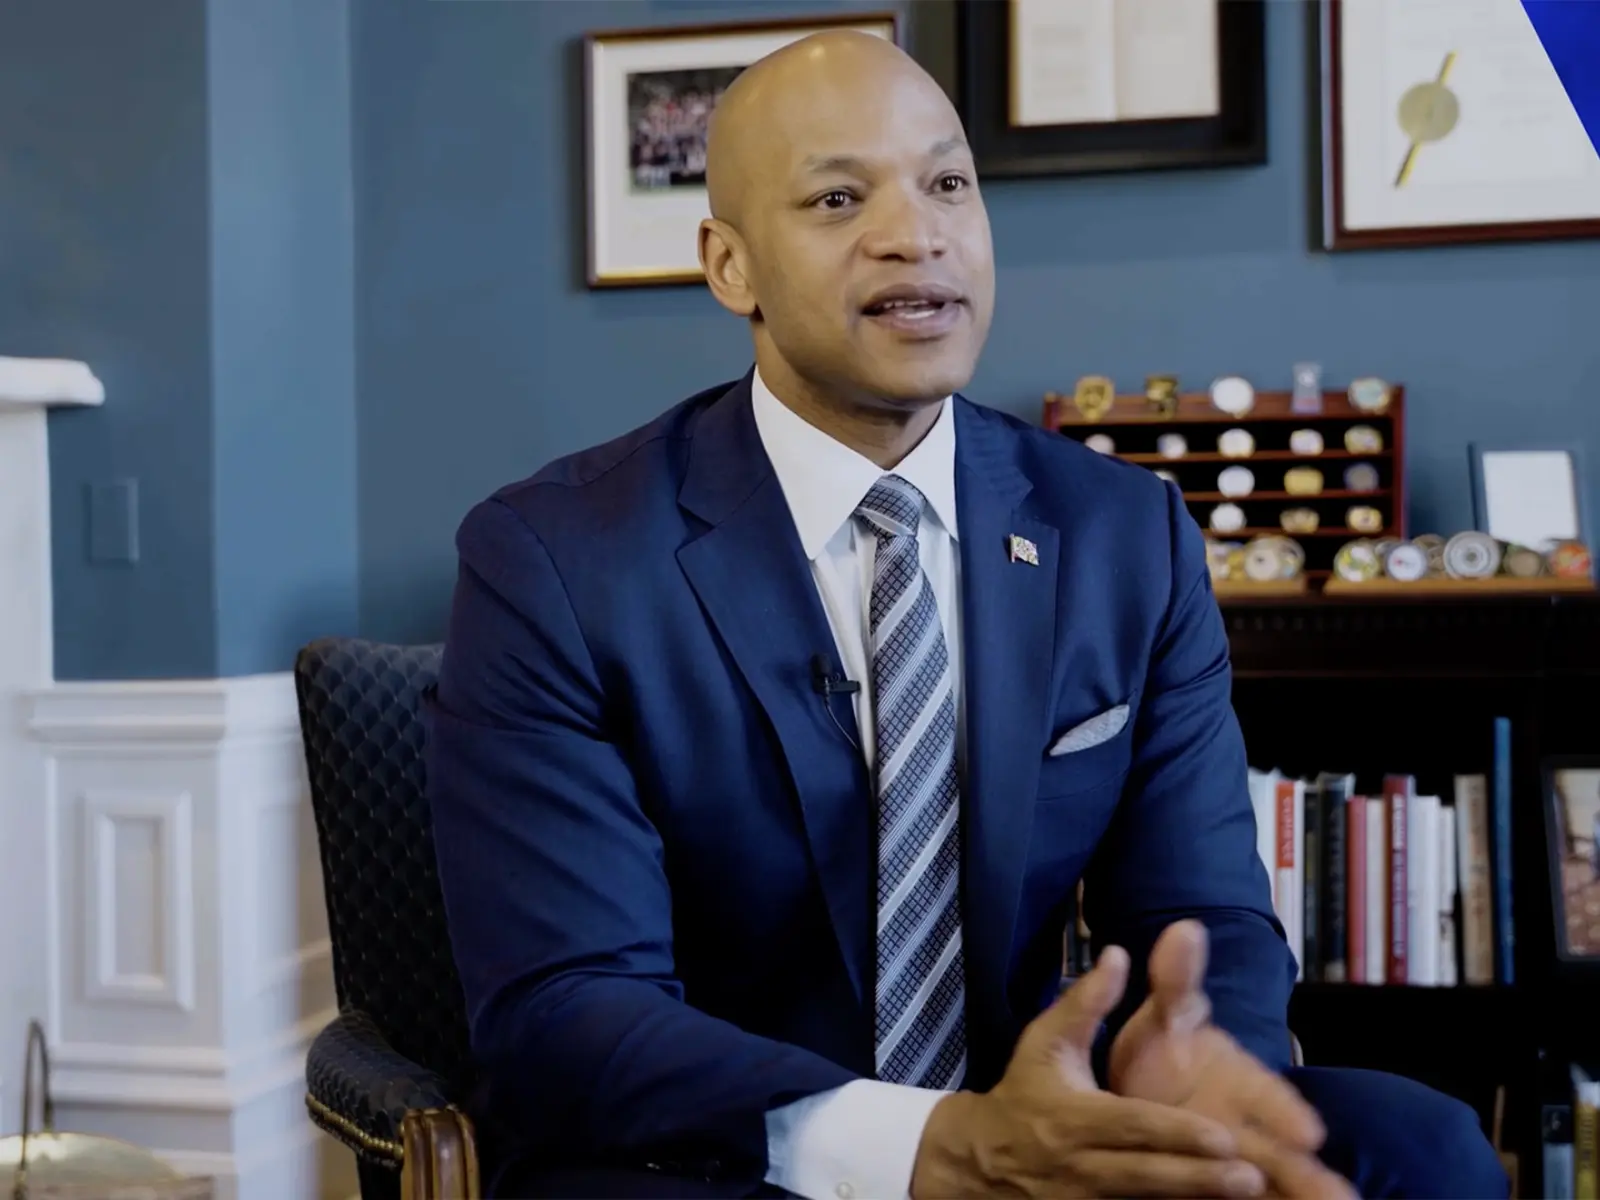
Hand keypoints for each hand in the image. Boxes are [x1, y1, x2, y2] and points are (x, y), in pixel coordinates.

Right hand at [910, 945, 1267, 1197]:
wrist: (979, 1159)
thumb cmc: (1024, 1091)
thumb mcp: (1046, 1042)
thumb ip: (1085, 1002)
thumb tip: (1119, 955)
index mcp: (1072, 1117)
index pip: (1131, 1125)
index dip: (1177, 1132)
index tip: (1225, 1135)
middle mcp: (1080, 1164)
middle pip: (1146, 1174)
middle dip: (1199, 1177)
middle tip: (1253, 1177)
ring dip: (1193, 1199)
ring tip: (1247, 1195)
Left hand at [1109, 920, 1356, 1199]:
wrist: (1144, 1091)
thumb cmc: (1163, 1052)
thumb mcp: (1164, 1016)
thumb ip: (1176, 980)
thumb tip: (1186, 929)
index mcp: (1240, 1079)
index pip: (1268, 1094)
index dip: (1285, 1111)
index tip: (1307, 1131)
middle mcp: (1246, 1121)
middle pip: (1281, 1148)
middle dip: (1308, 1170)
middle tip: (1339, 1194)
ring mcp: (1238, 1157)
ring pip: (1276, 1179)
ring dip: (1302, 1193)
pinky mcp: (1221, 1183)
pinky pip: (1245, 1199)